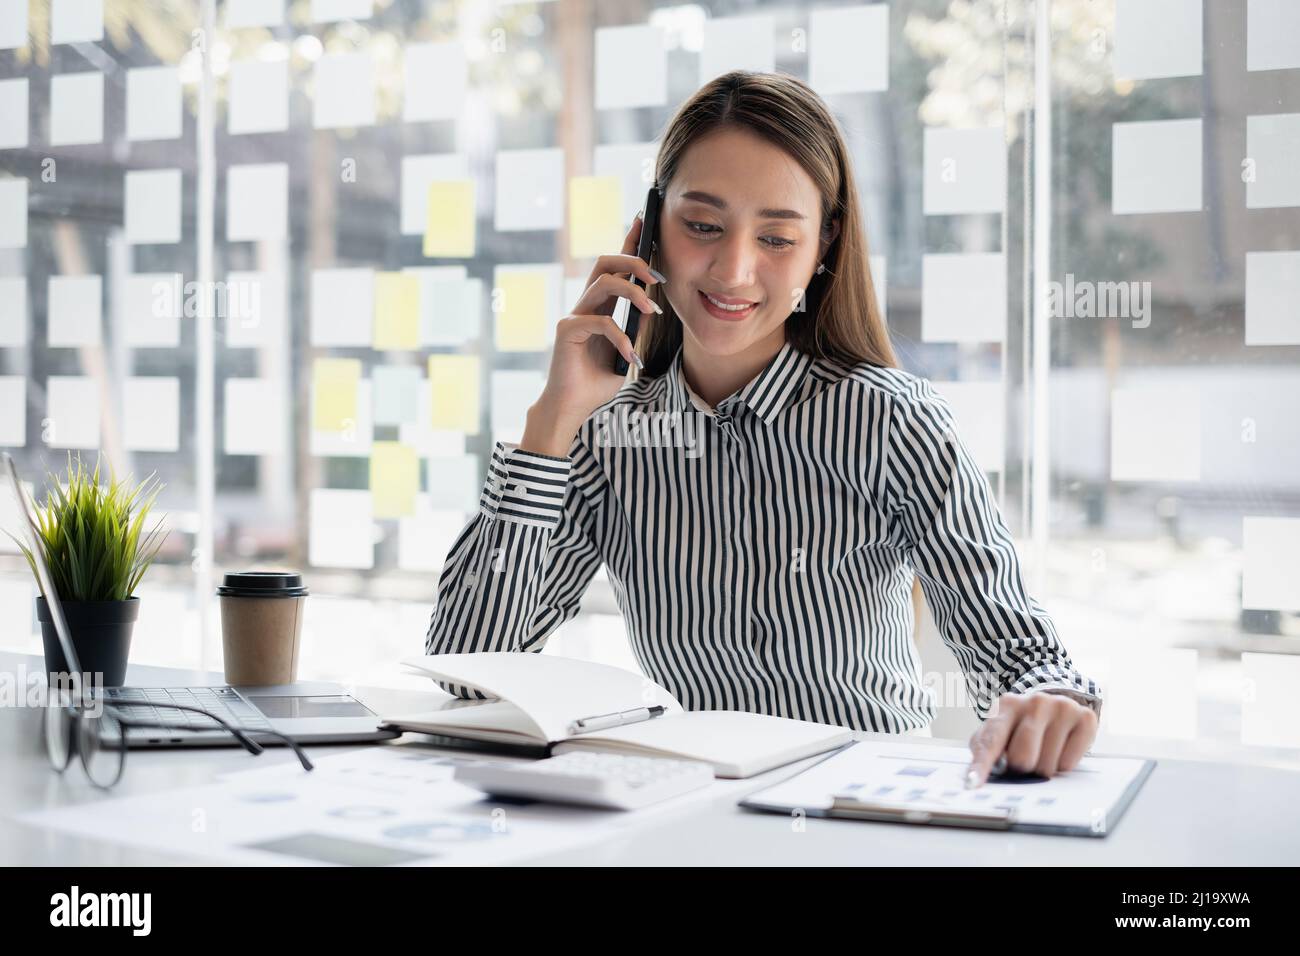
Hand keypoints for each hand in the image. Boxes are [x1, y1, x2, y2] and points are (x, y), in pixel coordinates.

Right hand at [531, 214, 663, 432]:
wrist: (572, 408)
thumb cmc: (596, 382)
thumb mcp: (625, 351)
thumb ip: (634, 329)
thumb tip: (650, 307)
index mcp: (599, 307)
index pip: (614, 267)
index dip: (628, 243)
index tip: (643, 222)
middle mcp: (585, 306)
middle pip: (605, 263)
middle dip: (633, 260)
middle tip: (658, 277)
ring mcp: (574, 316)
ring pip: (603, 283)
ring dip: (633, 292)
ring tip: (652, 310)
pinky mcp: (567, 332)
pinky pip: (601, 322)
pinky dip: (621, 338)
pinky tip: (630, 356)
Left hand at [965, 692, 1098, 787]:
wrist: (1056, 706)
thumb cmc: (1022, 726)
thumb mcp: (1000, 731)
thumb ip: (985, 750)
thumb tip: (975, 778)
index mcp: (1007, 706)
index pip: (991, 742)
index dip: (981, 765)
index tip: (972, 783)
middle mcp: (1034, 702)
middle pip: (1022, 759)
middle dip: (1021, 767)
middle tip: (1025, 758)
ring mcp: (1061, 707)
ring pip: (1047, 766)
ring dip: (1043, 767)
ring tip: (1044, 750)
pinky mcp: (1085, 718)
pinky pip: (1069, 764)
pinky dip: (1063, 765)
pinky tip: (1061, 748)